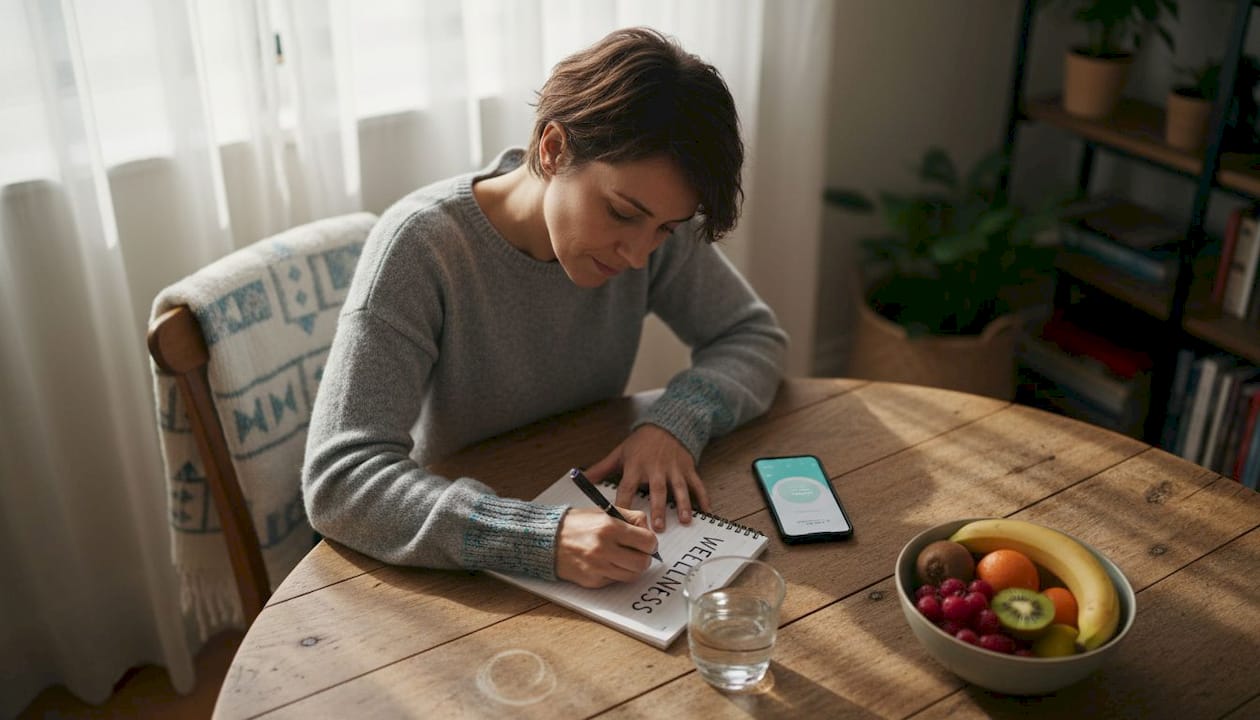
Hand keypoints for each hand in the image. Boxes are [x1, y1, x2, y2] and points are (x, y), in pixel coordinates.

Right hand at [555, 508, 657, 587]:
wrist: (547, 539)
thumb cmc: (577, 523)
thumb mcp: (605, 511)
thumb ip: (631, 518)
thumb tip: (649, 531)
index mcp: (609, 527)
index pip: (647, 541)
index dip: (651, 543)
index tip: (647, 542)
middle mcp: (604, 549)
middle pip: (642, 563)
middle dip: (644, 558)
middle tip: (638, 552)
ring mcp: (597, 567)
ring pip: (632, 576)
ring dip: (631, 567)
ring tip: (623, 557)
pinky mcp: (592, 581)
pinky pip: (615, 581)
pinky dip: (615, 573)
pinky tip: (606, 562)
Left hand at [586, 424, 709, 531]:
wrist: (666, 424)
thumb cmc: (640, 444)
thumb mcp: (619, 453)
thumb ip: (601, 468)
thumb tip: (579, 478)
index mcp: (636, 466)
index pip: (627, 487)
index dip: (624, 503)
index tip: (621, 521)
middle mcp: (656, 468)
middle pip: (656, 490)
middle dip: (658, 508)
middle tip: (658, 527)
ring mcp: (674, 469)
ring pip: (679, 488)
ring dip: (683, 504)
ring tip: (685, 521)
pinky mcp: (688, 468)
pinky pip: (697, 484)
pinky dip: (702, 497)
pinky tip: (706, 511)